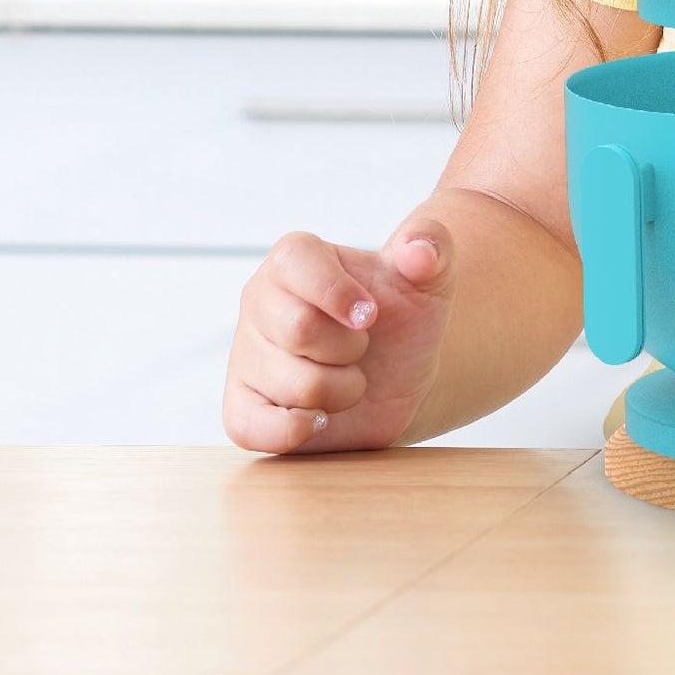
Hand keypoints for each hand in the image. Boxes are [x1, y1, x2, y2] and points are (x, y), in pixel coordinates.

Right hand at [222, 218, 456, 454]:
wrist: (398, 375)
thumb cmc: (404, 317)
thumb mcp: (431, 275)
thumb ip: (432, 246)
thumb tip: (418, 251)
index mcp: (294, 259)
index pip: (295, 261)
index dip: (340, 293)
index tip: (371, 315)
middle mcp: (259, 302)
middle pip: (300, 329)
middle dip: (352, 347)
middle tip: (362, 347)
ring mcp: (246, 357)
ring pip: (296, 385)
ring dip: (343, 390)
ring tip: (348, 377)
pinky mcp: (241, 409)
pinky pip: (253, 428)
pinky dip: (302, 428)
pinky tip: (322, 416)